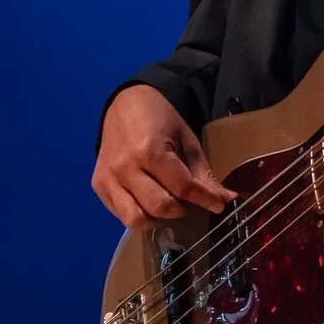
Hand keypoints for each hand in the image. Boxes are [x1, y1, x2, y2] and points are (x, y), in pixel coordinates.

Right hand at [93, 83, 233, 228]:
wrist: (124, 104)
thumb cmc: (160, 120)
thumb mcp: (187, 141)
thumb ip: (203, 174)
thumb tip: (225, 199)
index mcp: (150, 150)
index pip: (182, 187)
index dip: (204, 200)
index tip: (218, 206)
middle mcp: (126, 167)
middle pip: (159, 207)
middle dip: (180, 210)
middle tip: (186, 202)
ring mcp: (108, 178)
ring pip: (135, 219)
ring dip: (156, 219)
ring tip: (165, 205)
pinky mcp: (98, 184)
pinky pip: (120, 213)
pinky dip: (138, 213)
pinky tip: (146, 200)